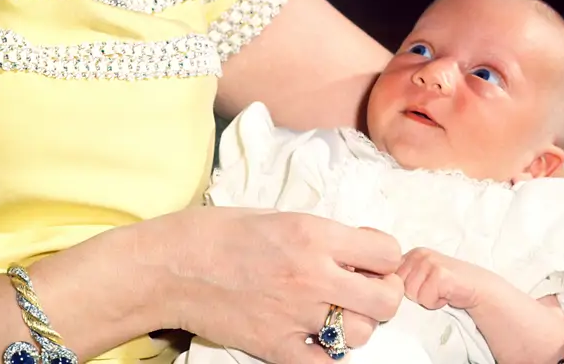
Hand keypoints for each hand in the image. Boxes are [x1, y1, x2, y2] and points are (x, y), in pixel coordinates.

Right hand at [136, 207, 402, 363]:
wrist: (175, 265)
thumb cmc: (222, 231)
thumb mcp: (281, 214)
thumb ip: (323, 234)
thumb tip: (359, 249)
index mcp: (315, 235)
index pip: (387, 253)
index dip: (386, 256)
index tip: (374, 257)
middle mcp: (313, 275)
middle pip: (386, 300)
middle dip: (384, 293)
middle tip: (368, 287)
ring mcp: (296, 315)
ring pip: (362, 334)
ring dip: (358, 323)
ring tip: (338, 310)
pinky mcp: (277, 347)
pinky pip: (326, 363)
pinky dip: (329, 353)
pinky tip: (318, 335)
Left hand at [396, 247, 484, 311]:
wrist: (477, 288)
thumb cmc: (446, 287)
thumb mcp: (420, 277)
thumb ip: (403, 277)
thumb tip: (379, 288)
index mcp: (410, 254)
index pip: (388, 278)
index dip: (402, 290)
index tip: (420, 289)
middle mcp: (418, 253)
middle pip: (399, 288)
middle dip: (415, 295)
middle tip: (433, 290)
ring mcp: (429, 262)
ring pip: (411, 294)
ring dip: (427, 299)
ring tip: (440, 291)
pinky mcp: (440, 273)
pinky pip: (425, 299)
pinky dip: (436, 302)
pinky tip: (447, 294)